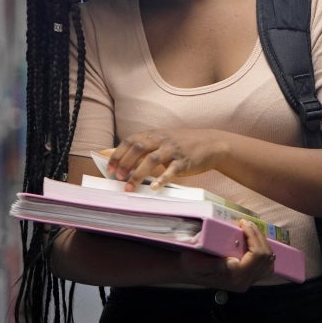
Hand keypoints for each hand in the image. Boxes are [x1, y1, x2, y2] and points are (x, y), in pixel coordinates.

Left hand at [104, 129, 223, 190]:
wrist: (212, 144)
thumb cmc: (183, 144)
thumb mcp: (162, 141)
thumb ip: (143, 146)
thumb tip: (115, 154)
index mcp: (154, 135)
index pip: (130, 141)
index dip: (118, 154)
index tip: (110, 168)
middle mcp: (162, 140)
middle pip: (138, 148)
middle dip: (125, 163)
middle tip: (118, 177)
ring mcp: (173, 150)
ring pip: (151, 159)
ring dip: (138, 174)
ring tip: (130, 187)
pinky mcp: (184, 161)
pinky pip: (171, 170)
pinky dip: (161, 179)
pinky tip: (154, 187)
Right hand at [177, 220, 276, 290]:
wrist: (190, 272)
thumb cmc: (192, 265)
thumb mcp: (197, 263)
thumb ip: (215, 265)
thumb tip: (234, 263)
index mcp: (235, 278)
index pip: (257, 256)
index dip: (254, 236)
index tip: (243, 223)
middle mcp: (245, 282)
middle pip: (265, 256)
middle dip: (258, 236)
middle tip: (246, 223)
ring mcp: (249, 281)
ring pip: (269, 260)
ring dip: (263, 242)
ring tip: (250, 230)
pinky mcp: (250, 278)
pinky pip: (267, 265)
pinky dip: (265, 252)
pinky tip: (255, 242)